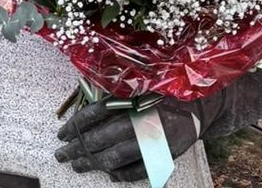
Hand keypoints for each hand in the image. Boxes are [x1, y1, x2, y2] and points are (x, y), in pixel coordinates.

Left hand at [54, 97, 201, 182]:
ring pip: (117, 157)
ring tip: (77, 165)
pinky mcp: (165, 155)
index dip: (77, 124)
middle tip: (62, 155)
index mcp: (133, 98)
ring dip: (93, 163)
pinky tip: (109, 174)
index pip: (97, 112)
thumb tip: (84, 113)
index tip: (62, 134)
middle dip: (79, 148)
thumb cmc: (163, 94)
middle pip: (102, 137)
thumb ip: (115, 95)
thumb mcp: (138, 86)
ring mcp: (154, 140)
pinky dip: (121, 174)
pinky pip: (138, 170)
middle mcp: (142, 119)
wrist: (199, 105)